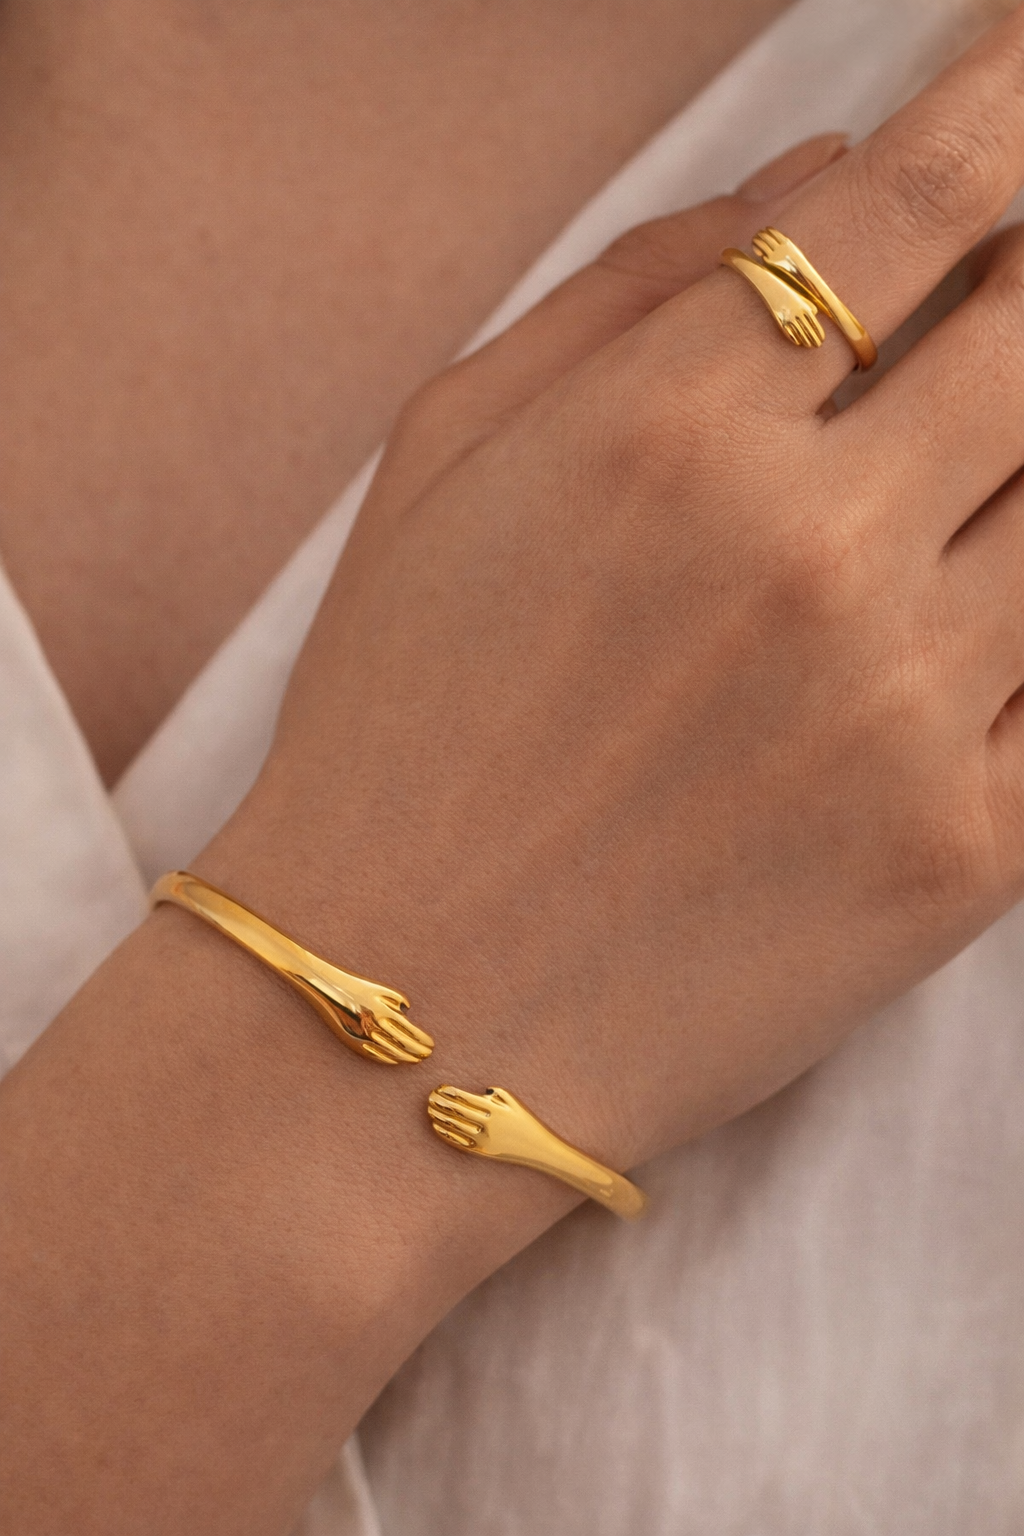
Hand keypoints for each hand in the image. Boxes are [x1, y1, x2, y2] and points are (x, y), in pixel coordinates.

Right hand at [211, 9, 1023, 1175]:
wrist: (405, 1016)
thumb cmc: (398, 731)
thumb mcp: (443, 466)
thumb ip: (631, 289)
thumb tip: (818, 183)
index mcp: (671, 428)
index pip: (929, 196)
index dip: (1018, 99)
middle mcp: (813, 551)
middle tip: (995, 307)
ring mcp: (912, 709)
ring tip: (946, 482)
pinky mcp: (970, 854)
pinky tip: (969, 603)